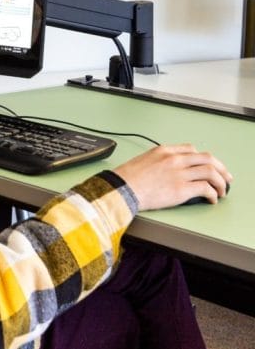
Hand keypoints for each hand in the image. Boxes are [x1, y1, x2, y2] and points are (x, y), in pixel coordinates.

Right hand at [114, 143, 231, 210]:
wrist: (122, 188)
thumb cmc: (128, 178)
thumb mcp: (144, 160)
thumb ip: (160, 161)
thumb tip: (170, 170)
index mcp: (165, 150)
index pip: (192, 149)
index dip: (204, 159)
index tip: (208, 166)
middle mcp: (175, 159)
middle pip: (207, 158)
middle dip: (220, 168)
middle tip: (225, 177)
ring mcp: (179, 173)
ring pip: (210, 171)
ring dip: (220, 182)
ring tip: (222, 190)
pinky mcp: (182, 189)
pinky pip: (206, 188)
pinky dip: (213, 194)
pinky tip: (212, 199)